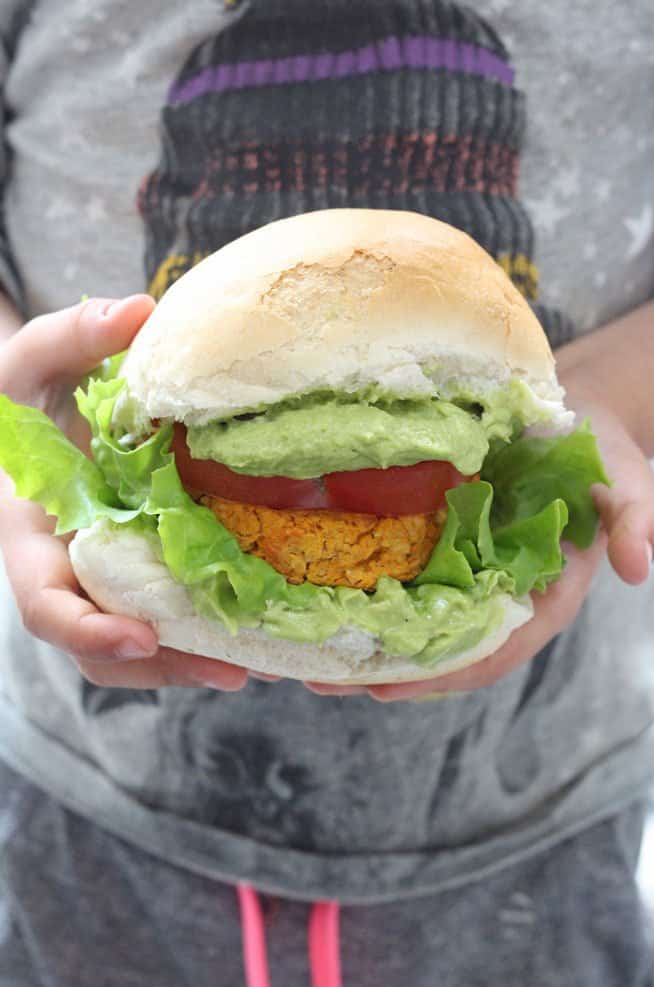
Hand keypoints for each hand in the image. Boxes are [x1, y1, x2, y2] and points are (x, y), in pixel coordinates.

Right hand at [0, 296, 248, 690]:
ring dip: (206, 660)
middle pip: (108, 647)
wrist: (52, 420)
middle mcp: (76, 574)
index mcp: (35, 540)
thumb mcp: (37, 360)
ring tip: (274, 662)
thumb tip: (136, 311)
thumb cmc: (35, 395)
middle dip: (167, 668)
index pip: (46, 604)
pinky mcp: (157, 572)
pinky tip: (279, 628)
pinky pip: (185, 614)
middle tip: (234, 670)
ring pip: (151, 648)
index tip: (140, 637)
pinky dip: (224, 628)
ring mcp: (117, 581)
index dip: (87, 631)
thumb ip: (72, 336)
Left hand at [306, 394, 653, 701]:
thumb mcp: (626, 478)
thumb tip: (635, 567)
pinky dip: (366, 594)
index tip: (388, 686)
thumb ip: (636, 519)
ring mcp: (465, 569)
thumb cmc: (597, 447)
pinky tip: (318, 599)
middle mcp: (499, 593)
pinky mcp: (440, 540)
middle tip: (321, 682)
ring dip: (365, 643)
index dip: (445, 672)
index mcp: (544, 594)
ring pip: (416, 622)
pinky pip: (404, 576)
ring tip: (304, 660)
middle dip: (386, 670)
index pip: (496, 647)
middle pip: (442, 648)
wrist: (567, 409)